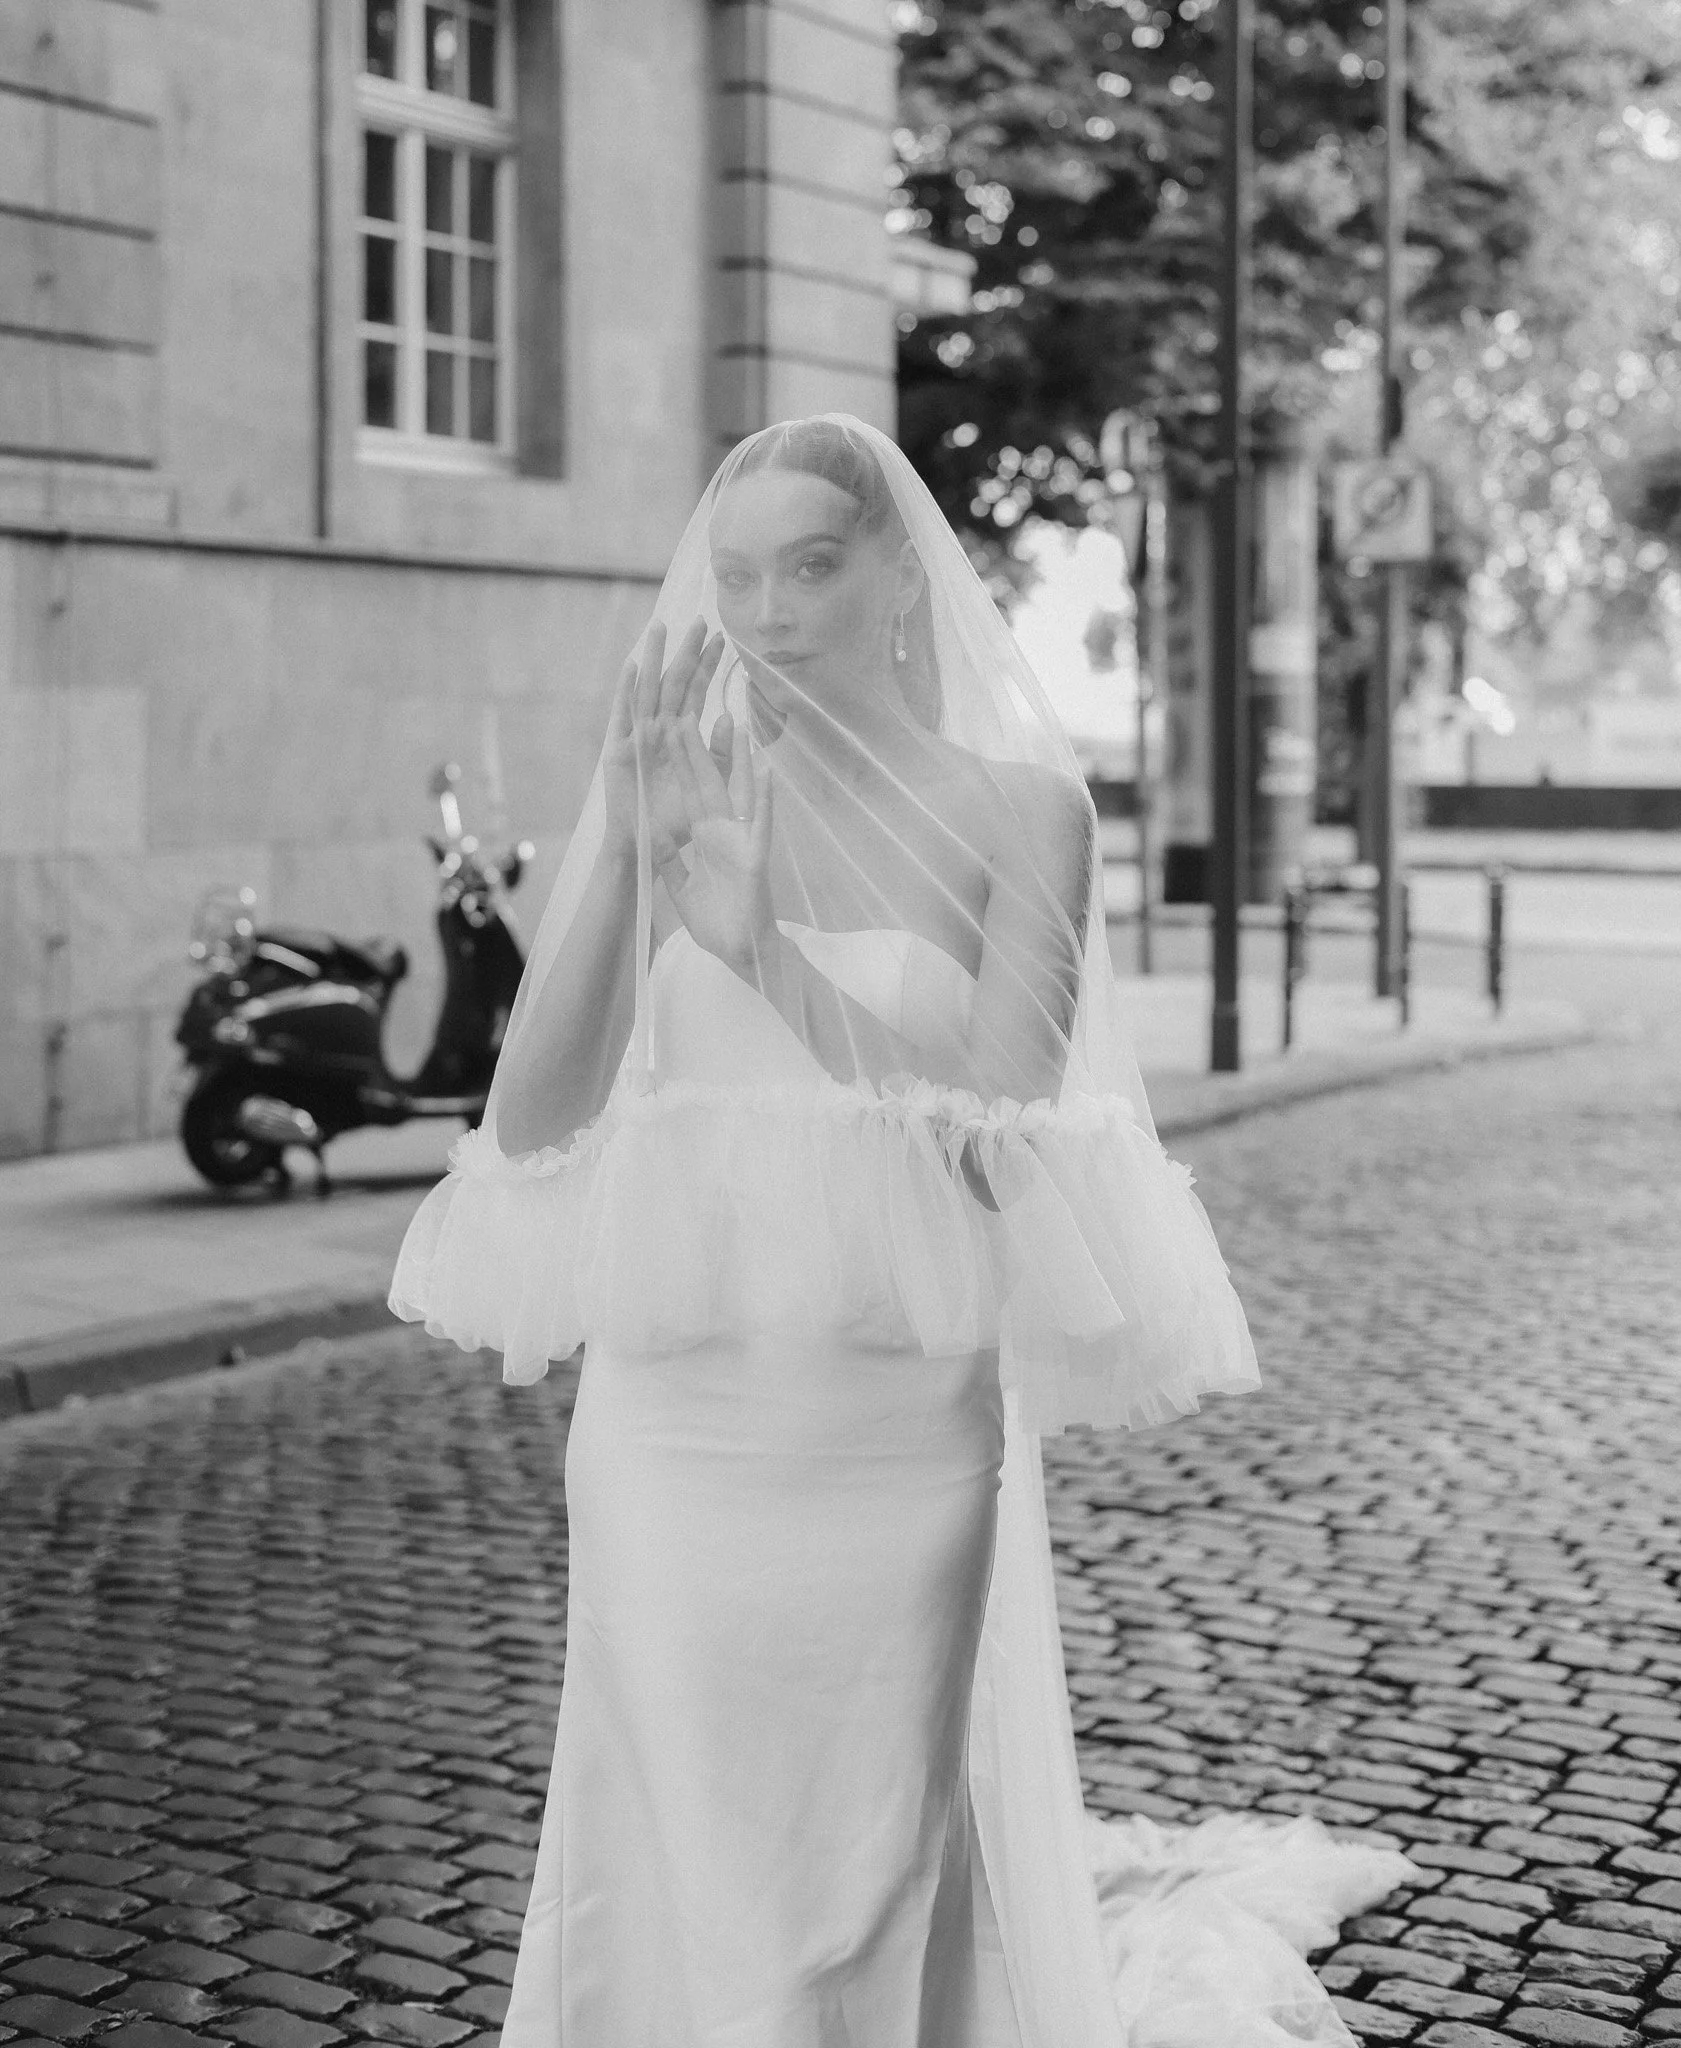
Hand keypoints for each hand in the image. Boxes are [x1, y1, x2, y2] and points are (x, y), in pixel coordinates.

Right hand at [601, 619, 725, 867]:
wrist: (646, 850)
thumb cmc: (676, 822)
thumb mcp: (709, 786)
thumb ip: (721, 754)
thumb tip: (732, 717)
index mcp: (681, 737)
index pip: (698, 693)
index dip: (709, 666)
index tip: (724, 639)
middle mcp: (658, 731)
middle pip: (674, 683)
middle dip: (687, 651)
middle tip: (701, 620)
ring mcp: (636, 738)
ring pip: (648, 690)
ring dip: (654, 657)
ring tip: (661, 625)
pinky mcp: (616, 752)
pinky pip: (621, 716)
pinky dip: (625, 690)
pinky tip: (632, 665)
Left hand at [661, 713, 775, 979]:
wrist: (740, 952)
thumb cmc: (717, 922)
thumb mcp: (681, 887)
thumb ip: (669, 862)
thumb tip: (650, 837)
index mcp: (704, 838)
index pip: (687, 793)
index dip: (677, 763)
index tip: (665, 731)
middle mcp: (724, 832)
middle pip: (708, 783)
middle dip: (696, 749)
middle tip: (687, 710)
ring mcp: (742, 840)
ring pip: (738, 793)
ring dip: (737, 760)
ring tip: (735, 723)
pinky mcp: (756, 856)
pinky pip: (760, 824)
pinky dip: (764, 799)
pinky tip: (766, 771)